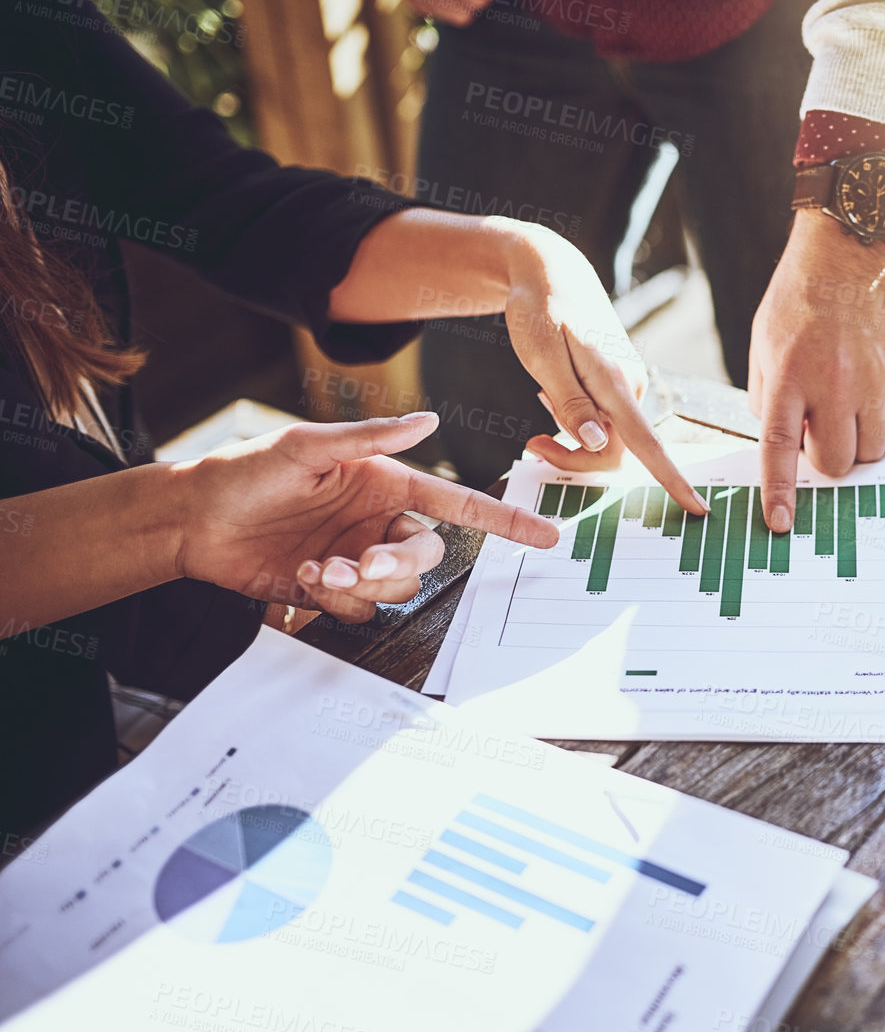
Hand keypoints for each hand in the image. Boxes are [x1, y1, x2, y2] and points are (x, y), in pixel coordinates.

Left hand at [176, 413, 557, 622]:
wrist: (193, 520)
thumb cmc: (245, 471)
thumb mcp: (307, 446)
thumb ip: (372, 439)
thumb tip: (428, 421)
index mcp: (385, 485)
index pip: (458, 504)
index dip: (505, 520)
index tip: (544, 535)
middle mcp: (378, 523)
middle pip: (427, 557)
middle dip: (399, 565)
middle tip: (363, 563)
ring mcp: (356, 558)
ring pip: (396, 589)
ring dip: (362, 584)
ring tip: (318, 569)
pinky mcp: (330, 590)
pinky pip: (360, 610)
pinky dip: (337, 600)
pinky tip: (303, 576)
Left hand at [500, 225, 707, 514]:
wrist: (552, 271)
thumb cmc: (541, 309)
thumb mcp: (543, 356)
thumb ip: (570, 402)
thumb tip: (597, 442)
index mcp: (616, 382)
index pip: (648, 443)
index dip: (672, 479)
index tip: (697, 509)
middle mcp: (631, 386)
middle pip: (616, 451)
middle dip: (575, 459)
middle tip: (531, 444)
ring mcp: (628, 385)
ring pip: (607, 438)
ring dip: (572, 438)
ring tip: (540, 399)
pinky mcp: (619, 383)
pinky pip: (604, 421)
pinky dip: (577, 421)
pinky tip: (553, 393)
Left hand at [749, 209, 884, 531]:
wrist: (852, 247)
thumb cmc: (800, 292)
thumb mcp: (764, 343)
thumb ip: (768, 394)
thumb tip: (783, 438)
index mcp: (788, 376)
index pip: (779, 449)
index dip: (779, 492)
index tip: (779, 523)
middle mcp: (832, 384)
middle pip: (837, 462)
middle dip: (825, 462)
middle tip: (818, 436)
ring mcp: (872, 380)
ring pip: (872, 450)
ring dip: (856, 446)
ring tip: (845, 416)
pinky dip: (883, 426)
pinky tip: (871, 404)